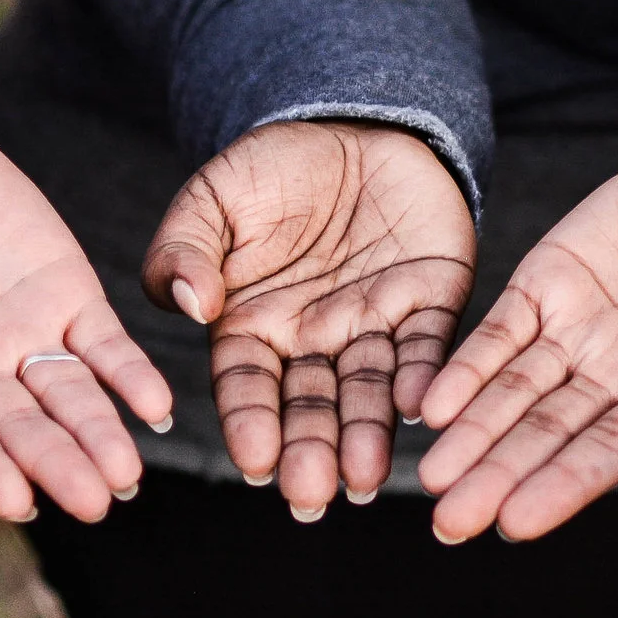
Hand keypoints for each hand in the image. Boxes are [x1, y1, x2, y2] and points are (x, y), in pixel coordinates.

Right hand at [0, 116, 172, 522]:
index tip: (4, 500)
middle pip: (15, 426)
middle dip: (53, 463)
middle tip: (93, 504)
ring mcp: (18, 336)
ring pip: (65, 398)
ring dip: (97, 435)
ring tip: (128, 476)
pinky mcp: (63, 297)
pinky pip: (102, 345)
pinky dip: (128, 375)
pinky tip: (159, 409)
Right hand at [141, 120, 474, 516]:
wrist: (353, 122)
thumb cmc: (270, 168)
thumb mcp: (211, 200)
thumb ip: (185, 250)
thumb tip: (191, 303)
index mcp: (254, 327)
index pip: (249, 387)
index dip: (251, 424)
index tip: (255, 462)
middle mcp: (315, 341)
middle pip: (311, 406)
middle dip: (311, 451)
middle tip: (312, 496)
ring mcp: (374, 325)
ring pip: (370, 391)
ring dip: (368, 436)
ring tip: (364, 479)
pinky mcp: (431, 301)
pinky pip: (427, 345)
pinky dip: (425, 377)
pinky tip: (420, 410)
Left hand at [417, 149, 617, 542]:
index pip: (610, 454)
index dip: (564, 486)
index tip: (516, 522)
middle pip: (547, 437)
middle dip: (498, 478)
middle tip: (449, 522)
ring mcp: (579, 333)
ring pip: (513, 393)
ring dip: (471, 433)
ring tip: (429, 475)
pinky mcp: (550, 282)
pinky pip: (500, 332)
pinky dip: (466, 366)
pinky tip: (432, 402)